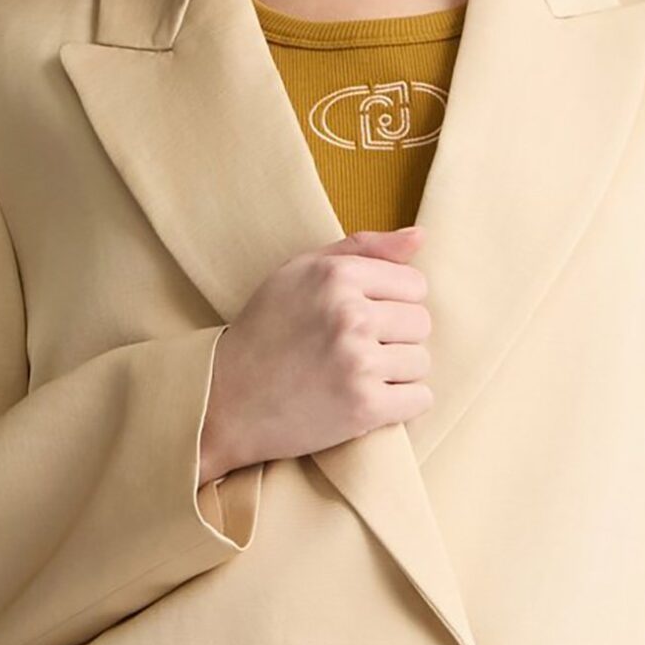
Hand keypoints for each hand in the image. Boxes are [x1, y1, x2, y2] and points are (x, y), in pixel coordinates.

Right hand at [199, 226, 431, 478]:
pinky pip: (420, 399)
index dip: (392, 303)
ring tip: (356, 376)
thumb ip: (362, 248)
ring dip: (397, 373)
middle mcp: (350, 314)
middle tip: (355, 350)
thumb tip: (421, 237)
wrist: (223, 400)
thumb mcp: (299, 272)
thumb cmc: (265, 331)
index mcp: (336, 275)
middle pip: (421, 323)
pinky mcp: (364, 407)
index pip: (415, 283)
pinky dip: (400, 404)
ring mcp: (358, 362)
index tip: (362, 318)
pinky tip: (366, 400)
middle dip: (396, 338)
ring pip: (421, 362)